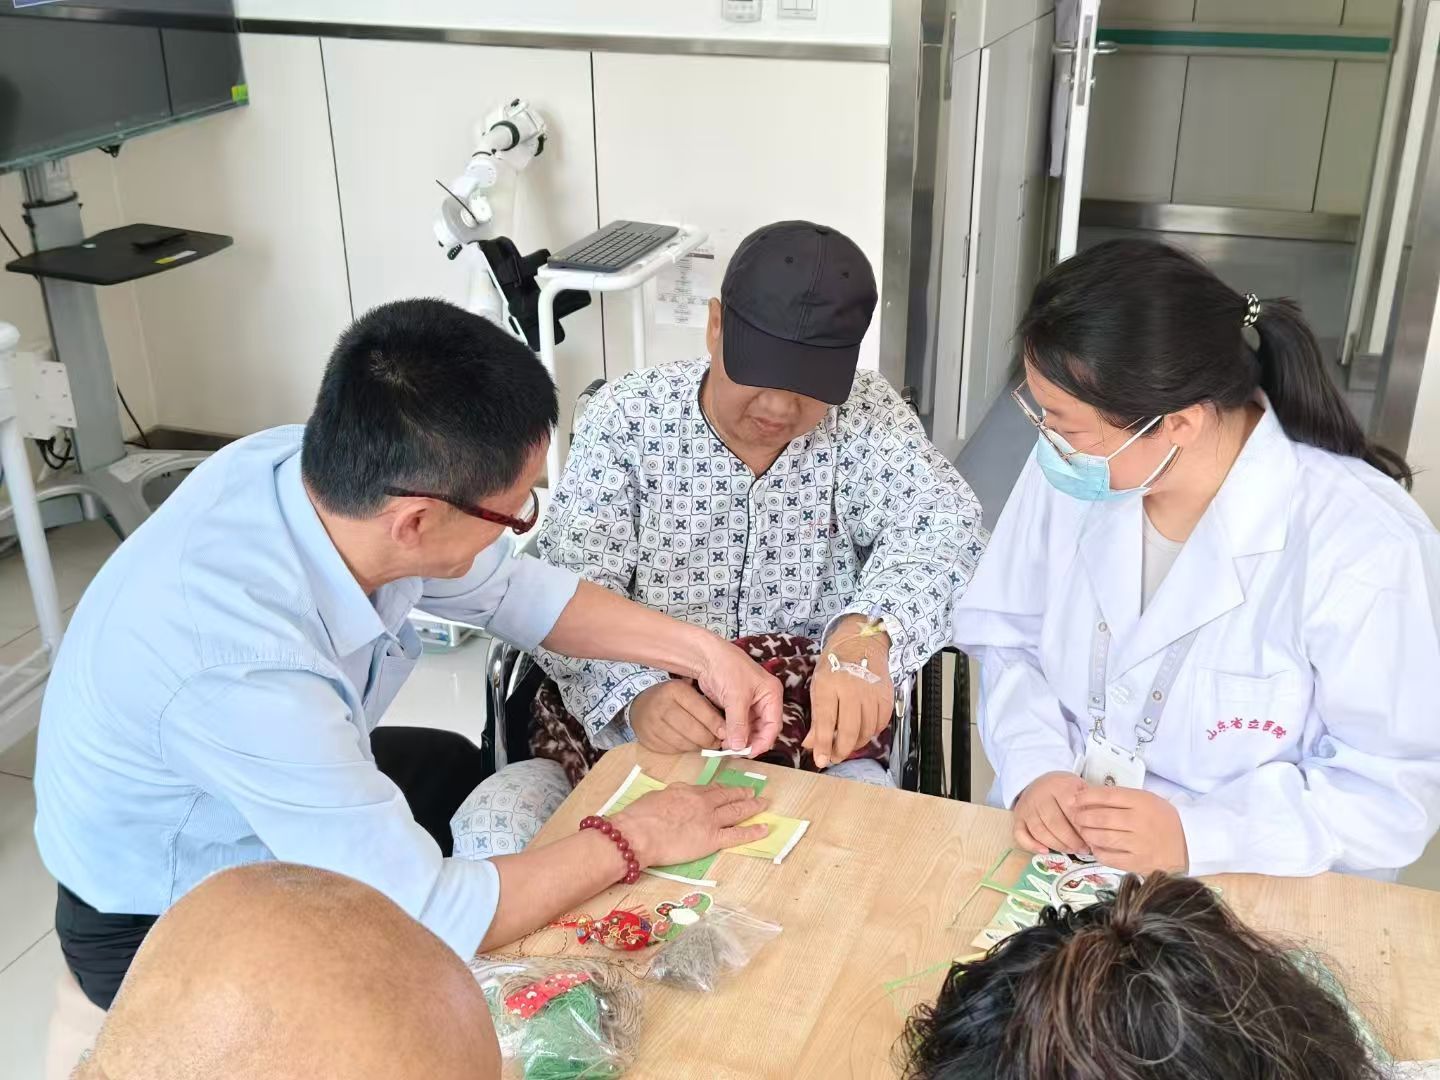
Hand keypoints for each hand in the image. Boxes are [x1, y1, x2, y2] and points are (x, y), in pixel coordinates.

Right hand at [610, 784, 767, 867]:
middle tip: (753, 792)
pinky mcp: (712, 839)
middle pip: (727, 796)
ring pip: (736, 811)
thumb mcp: (657, 796)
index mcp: (688, 791)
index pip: (710, 789)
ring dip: (752, 806)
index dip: (722, 789)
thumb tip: (677, 798)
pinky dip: (753, 831)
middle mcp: (703, 802)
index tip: (728, 788)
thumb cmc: (640, 817)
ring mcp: (710, 820)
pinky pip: (737, 835)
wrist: (639, 833)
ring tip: (762, 804)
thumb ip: (672, 795)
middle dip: (741, 794)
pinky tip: (764, 829)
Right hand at [627, 682, 723, 752]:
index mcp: (674, 690)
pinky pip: (673, 750)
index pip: (701, 710)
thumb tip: (729, 730)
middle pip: (693, 730)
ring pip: (684, 743)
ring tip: (706, 743)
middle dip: (709, 740)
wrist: (641, 705)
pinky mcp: (648, 739)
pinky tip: (690, 744)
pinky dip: (685, 750)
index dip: (716, 725)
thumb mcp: (688, 693)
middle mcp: (661, 705)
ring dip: (698, 746)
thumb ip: (707, 708)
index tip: (728, 733)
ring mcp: (652, 724)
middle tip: (718, 743)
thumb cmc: (673, 699)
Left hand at [692, 637, 783, 755]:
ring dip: (740, 739)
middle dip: (750, 741)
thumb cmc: (726, 668)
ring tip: (726, 746)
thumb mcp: (735, 697)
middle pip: (763, 729)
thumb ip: (738, 724)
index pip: (774, 725)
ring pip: (750, 728)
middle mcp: (764, 700)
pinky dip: (732, 732)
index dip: (762, 742)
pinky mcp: (736, 705)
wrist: (705, 655)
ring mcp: (750, 703)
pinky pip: (738, 724)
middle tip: (734, 751)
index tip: (748, 753)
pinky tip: (723, 739)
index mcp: (772, 695)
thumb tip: (739, 747)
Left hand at [805, 617, 894, 768]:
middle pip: (849, 730)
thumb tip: (811, 745)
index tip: (820, 761)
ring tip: (846, 746)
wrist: (861, 643)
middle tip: (834, 758)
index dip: (823, 745)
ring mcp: (872, 693)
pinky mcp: (886, 696)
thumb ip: (816, 718)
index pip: (825, 721)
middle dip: (841, 750)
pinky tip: (861, 733)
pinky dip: (870, 733)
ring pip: (866, 731)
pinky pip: (880, 725)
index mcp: (829, 685)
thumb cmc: (835, 665)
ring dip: (856, 744)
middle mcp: (852, 689)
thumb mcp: (818, 686)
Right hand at [1012, 771, 1088, 854]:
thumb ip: (1090, 805)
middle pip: (1054, 822)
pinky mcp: (1017, 818)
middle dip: (1071, 839)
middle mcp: (1039, 795)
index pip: (1070, 809)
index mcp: (1058, 786)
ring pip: (1039, 831)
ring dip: (1057, 845)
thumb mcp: (1081, 789)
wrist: (1041, 782)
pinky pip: (1020, 835)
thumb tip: (1099, 829)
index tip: (1092, 838)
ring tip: (1071, 850)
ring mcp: (1026, 807)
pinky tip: (1045, 851)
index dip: (1082, 827)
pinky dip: (1031, 845)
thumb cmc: (1066, 790)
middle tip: (1084, 849)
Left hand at [1072, 787, 1188, 873]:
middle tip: (1076, 817)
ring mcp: (1138, 844)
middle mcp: (1140, 822)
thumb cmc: (1163, 821)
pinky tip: (1096, 847)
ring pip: (1101, 837)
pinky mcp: (1137, 863)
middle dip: (1082, 816)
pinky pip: (1108, 857)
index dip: (1086, 796)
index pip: (1107, 795)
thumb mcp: (1148, 801)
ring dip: (1087, 834)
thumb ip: (1123, 798)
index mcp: (1143, 802)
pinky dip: (1097, 851)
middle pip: (1100, 817)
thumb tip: (1089, 796)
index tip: (1076, 799)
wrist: (1188, 846)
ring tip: (1083, 831)